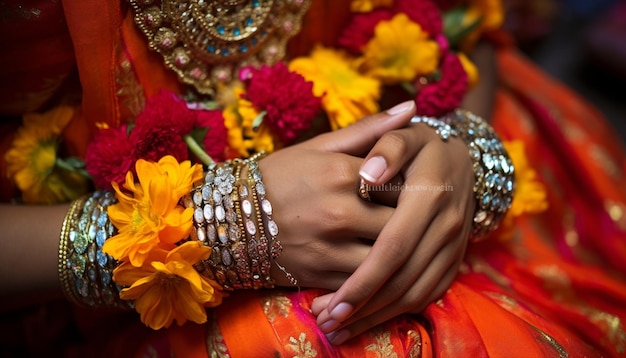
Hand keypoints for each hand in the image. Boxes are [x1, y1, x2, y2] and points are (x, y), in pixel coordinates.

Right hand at [259, 101, 416, 287]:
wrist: (228, 220)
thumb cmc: (278, 177)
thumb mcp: (318, 146)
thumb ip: (368, 129)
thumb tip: (413, 107)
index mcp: (342, 173)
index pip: (403, 179)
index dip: (419, 185)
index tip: (423, 185)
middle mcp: (340, 211)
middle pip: (403, 220)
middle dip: (417, 220)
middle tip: (425, 216)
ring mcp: (331, 248)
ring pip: (391, 256)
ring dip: (404, 252)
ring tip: (409, 242)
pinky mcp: (324, 277)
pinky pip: (368, 282)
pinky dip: (381, 277)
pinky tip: (386, 266)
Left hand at [311, 111, 475, 344]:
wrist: (469, 160)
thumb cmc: (425, 147)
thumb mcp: (407, 134)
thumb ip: (386, 144)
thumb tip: (367, 174)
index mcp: (429, 196)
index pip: (392, 247)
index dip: (362, 280)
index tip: (331, 303)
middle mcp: (446, 226)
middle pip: (402, 279)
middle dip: (362, 307)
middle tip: (325, 324)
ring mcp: (453, 247)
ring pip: (415, 294)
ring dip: (377, 317)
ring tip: (338, 330)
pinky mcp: (454, 260)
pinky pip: (429, 295)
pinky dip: (399, 312)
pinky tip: (369, 320)